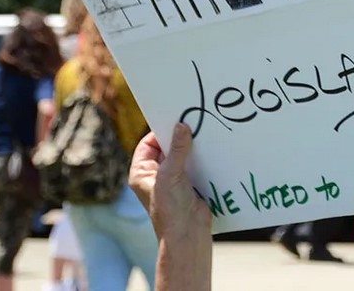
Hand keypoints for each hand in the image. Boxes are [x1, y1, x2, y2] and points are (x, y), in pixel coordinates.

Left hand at [130, 123, 211, 243]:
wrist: (188, 234)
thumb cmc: (170, 209)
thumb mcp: (171, 175)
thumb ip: (178, 150)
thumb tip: (182, 126)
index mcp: (142, 173)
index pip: (148, 144)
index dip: (160, 131)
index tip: (175, 119)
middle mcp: (155, 175)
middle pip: (167, 148)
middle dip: (179, 137)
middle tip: (193, 122)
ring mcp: (173, 179)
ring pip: (182, 155)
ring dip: (192, 147)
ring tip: (204, 133)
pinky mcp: (189, 184)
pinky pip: (194, 164)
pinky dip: (202, 156)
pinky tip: (211, 148)